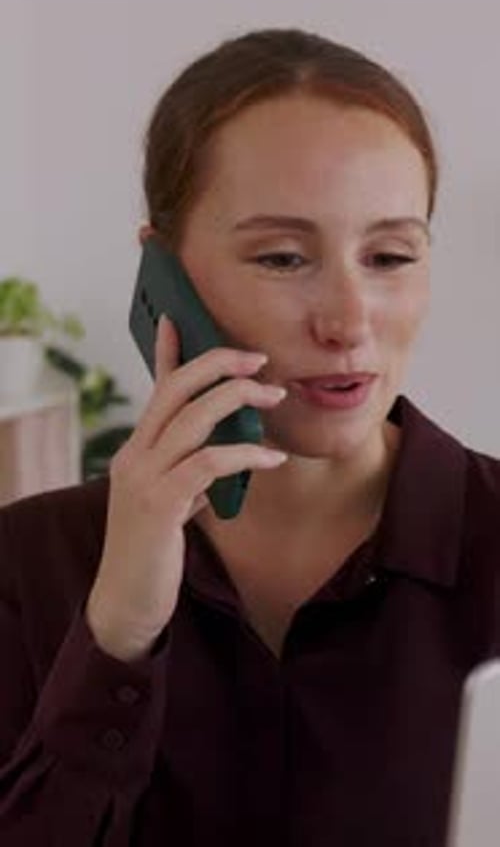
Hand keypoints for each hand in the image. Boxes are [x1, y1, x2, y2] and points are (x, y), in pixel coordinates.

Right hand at [85, 315, 286, 661]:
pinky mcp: (159, 504)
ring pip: (191, 417)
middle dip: (217, 364)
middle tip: (258, 358)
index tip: (178, 319)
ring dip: (237, 398)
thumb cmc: (152, 552)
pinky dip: (244, 454)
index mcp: (138, 451)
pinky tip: (272, 459)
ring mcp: (143, 478)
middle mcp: (135, 456)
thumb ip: (188, 475)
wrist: (127, 603)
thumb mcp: (171, 503)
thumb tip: (218, 458)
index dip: (166, 353)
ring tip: (273, 395)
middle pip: (174, 390)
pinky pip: (207, 463)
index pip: (155, 390)